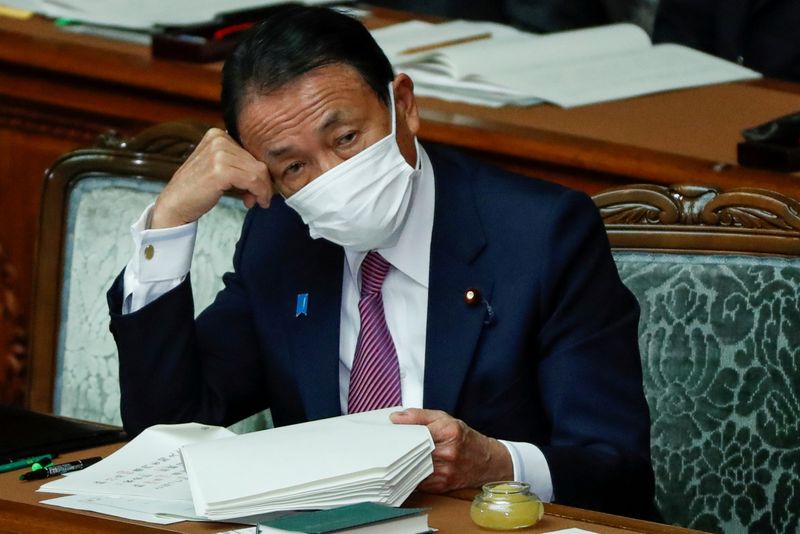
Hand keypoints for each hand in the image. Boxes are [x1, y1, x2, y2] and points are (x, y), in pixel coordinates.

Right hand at [151, 128, 271, 228]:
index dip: (259, 172)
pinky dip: (259, 193)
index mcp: (218, 135)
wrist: (174, 204)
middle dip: (262, 183)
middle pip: (258, 161)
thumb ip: (239, 163)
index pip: (252, 151)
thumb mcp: (218, 167)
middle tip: (255, 199)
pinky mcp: (221, 171)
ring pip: (259, 171)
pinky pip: (254, 181)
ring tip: (253, 201)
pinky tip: (254, 202)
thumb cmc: (198, 189)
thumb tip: (267, 172)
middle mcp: (218, 139)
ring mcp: (219, 154)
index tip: (257, 189)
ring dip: (262, 191)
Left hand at [390, 408, 512, 492]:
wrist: (487, 462)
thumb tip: (396, 418)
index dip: (401, 432)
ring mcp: (445, 471)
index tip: (390, 432)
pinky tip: (408, 467)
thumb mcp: (445, 419)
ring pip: (413, 467)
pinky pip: (418, 480)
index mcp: (449, 432)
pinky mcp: (441, 486)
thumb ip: (419, 416)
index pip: (417, 431)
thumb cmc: (465, 439)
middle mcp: (448, 453)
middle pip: (413, 450)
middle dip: (399, 448)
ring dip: (403, 462)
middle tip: (388, 444)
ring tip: (396, 455)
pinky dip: (411, 473)